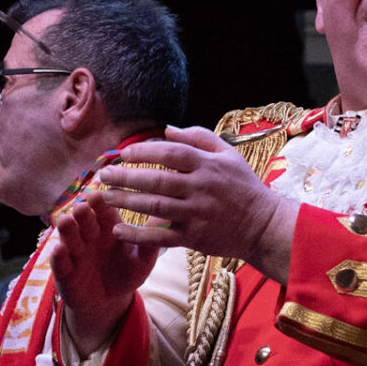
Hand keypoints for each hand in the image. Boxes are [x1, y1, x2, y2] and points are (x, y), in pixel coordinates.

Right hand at [49, 189, 162, 355]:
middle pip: (85, 220)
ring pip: (69, 236)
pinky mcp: (64, 271)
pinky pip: (59, 262)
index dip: (102, 202)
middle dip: (83, 212)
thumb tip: (165, 226)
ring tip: (67, 220)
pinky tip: (58, 249)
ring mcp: (75, 252)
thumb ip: (150, 246)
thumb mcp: (142, 262)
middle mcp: (90, 234)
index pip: (105, 210)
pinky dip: (58, 256)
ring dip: (67, 228)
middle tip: (83, 206)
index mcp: (110, 227)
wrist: (109, 300)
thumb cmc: (127, 274)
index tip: (101, 194)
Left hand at [100, 128, 297, 281]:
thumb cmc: (243, 186)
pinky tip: (118, 231)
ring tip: (105, 197)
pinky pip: (162, 237)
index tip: (123, 152)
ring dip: (127, 201)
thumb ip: (199, 137)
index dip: (145, 151)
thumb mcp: (228, 154)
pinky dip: (138, 235)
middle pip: (158, 180)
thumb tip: (167, 128)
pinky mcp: (195, 237)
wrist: (262, 225)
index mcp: (208, 165)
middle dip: (127, 177)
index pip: (172, 154)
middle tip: (104, 174)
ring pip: (156, 207)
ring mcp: (197, 213)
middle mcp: (201, 188)